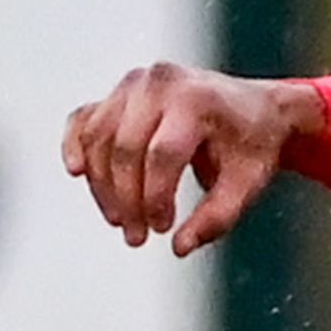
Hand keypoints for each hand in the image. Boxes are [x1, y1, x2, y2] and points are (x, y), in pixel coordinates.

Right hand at [59, 62, 323, 255]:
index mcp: (197, 98)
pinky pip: (85, 119)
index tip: (163, 230)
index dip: (156, 198)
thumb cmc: (252, 148)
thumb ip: (217, 218)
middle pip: (126, 148)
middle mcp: (160, 82)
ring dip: (102, 186)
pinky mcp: (118, 93)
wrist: (255, 109)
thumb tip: (179, 248)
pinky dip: (75, 145)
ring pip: (100, 138)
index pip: (163, 154)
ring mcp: (134, 83)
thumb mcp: (247, 184)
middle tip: (137, 238)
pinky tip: (75, 172)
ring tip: (121, 222)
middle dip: (126, 199)